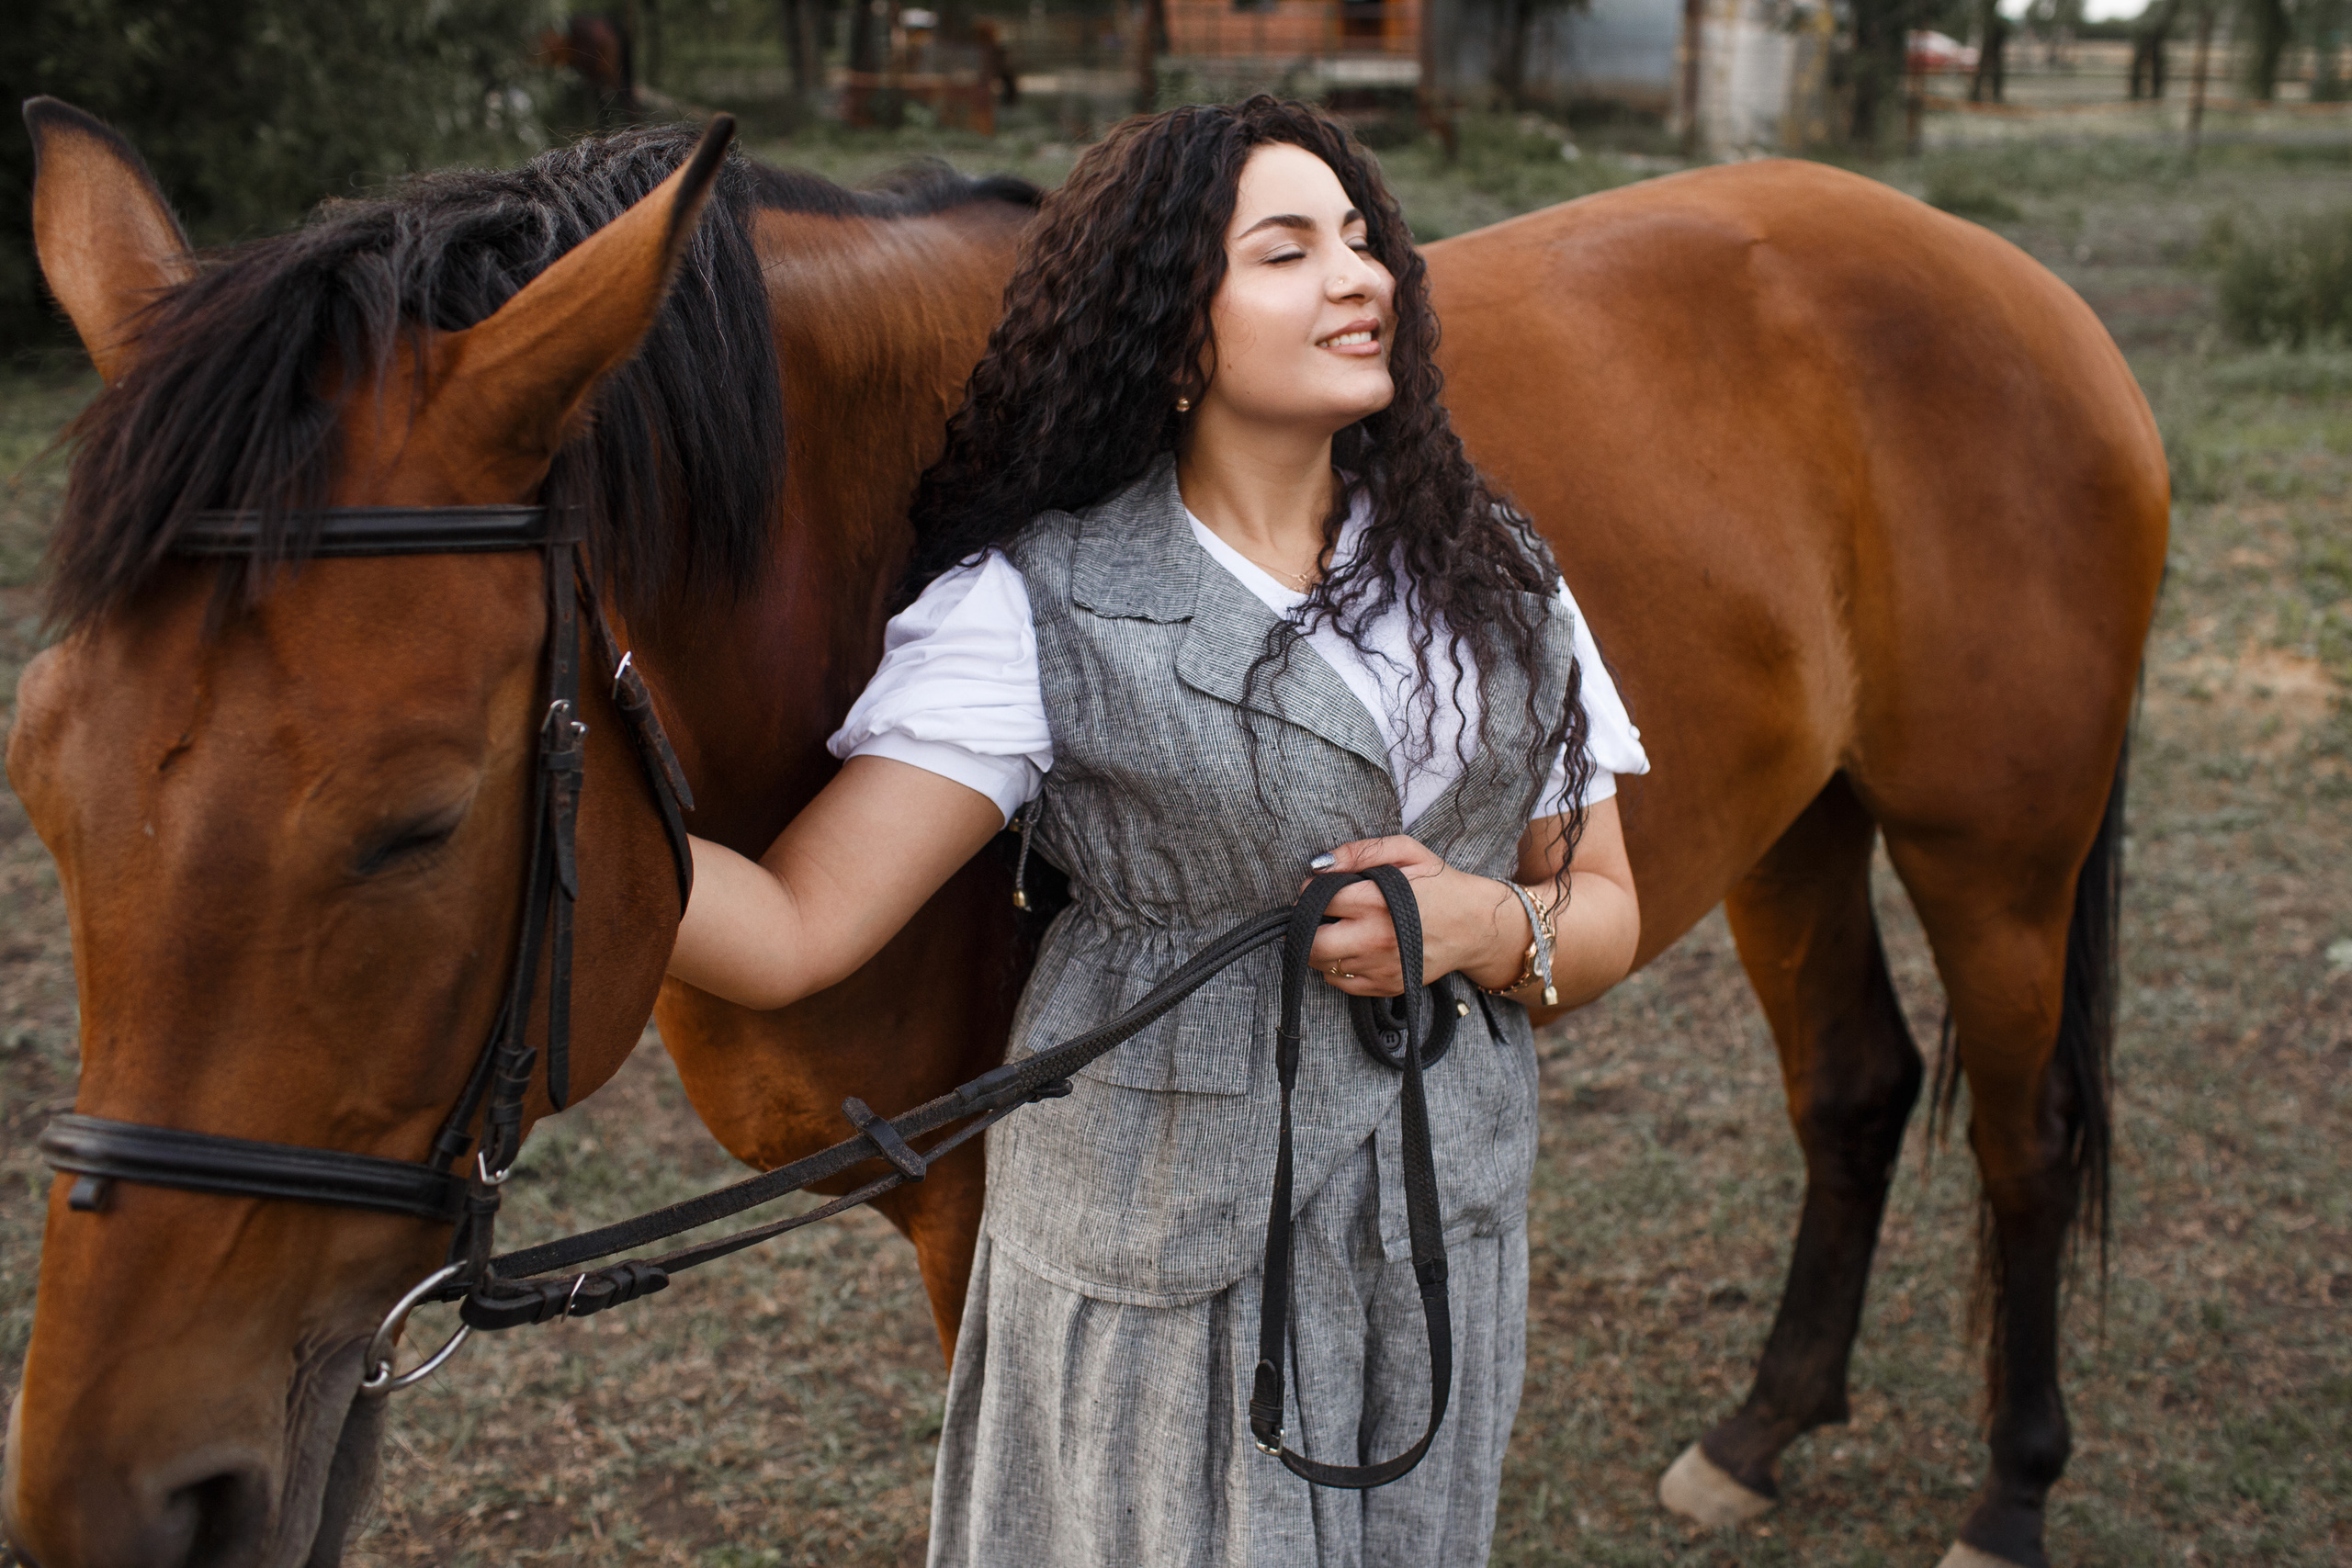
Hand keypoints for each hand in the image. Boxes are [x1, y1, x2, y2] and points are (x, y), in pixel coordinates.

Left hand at [1302, 836, 1534, 996]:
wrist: (1476, 926)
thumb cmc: (1439, 885)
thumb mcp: (1407, 852)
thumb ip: (1361, 852)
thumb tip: (1320, 864)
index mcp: (1376, 901)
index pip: (1318, 900)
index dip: (1312, 890)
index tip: (1318, 887)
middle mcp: (1375, 939)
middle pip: (1312, 942)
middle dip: (1305, 926)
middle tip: (1317, 914)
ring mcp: (1380, 967)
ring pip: (1322, 965)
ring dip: (1319, 947)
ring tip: (1337, 929)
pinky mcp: (1386, 986)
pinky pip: (1341, 982)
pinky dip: (1336, 967)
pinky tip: (1353, 948)